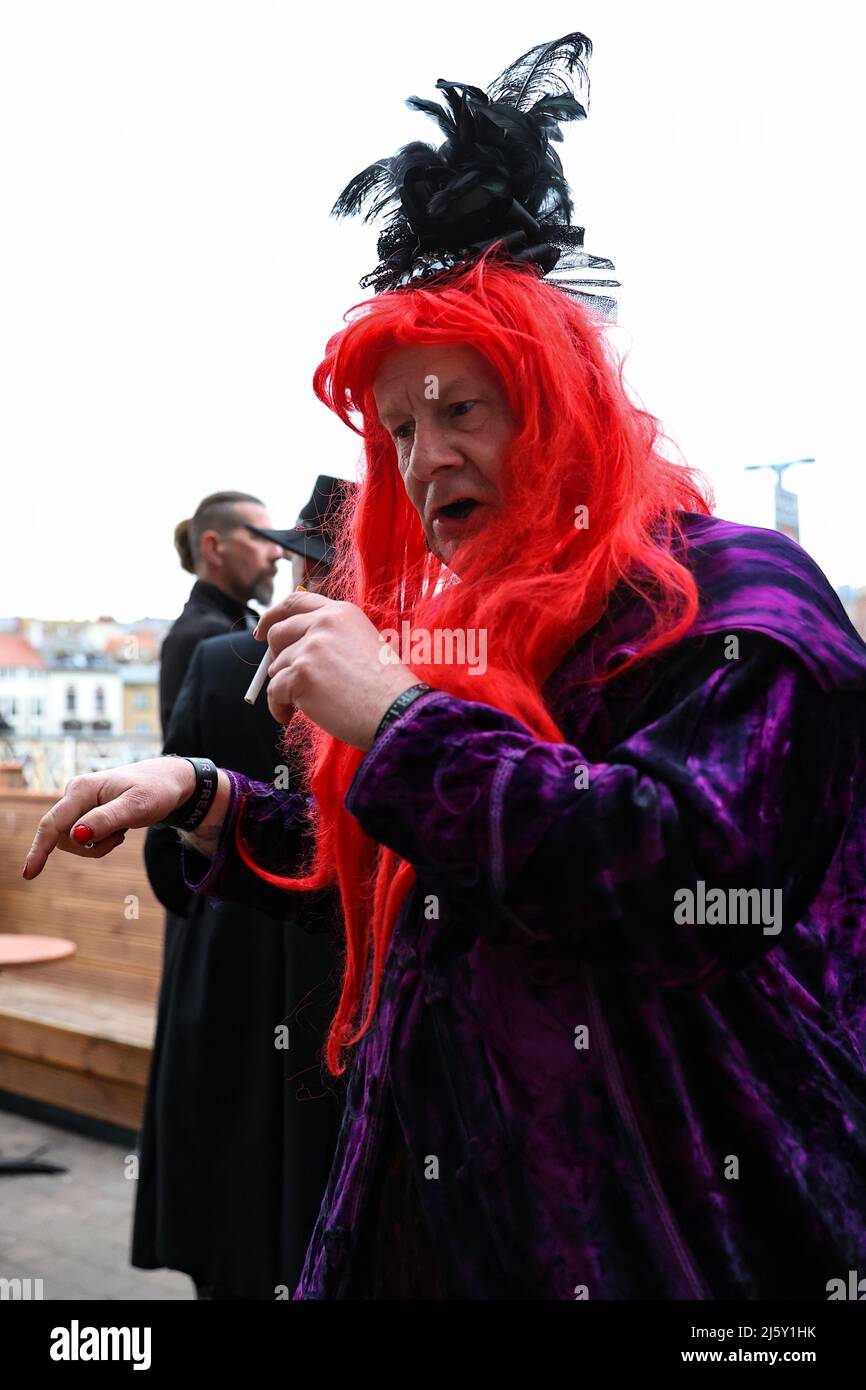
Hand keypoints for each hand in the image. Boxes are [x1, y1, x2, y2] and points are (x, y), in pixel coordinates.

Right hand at [22, 756, 197, 880]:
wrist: (167, 783)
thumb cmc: (155, 791)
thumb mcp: (136, 806)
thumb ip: (106, 820)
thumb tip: (76, 836)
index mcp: (81, 789)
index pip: (53, 823)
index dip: (40, 849)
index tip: (29, 874)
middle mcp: (74, 794)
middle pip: (64, 838)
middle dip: (91, 847)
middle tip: (122, 836)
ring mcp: (77, 804)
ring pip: (73, 842)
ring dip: (98, 845)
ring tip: (122, 830)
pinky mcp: (83, 813)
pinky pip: (83, 840)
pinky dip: (102, 842)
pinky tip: (119, 830)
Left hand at [254, 591, 419, 748]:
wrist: (397, 711)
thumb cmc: (385, 689)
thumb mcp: (362, 645)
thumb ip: (329, 638)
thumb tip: (289, 651)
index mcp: (340, 613)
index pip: (295, 602)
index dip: (272, 615)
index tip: (261, 631)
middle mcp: (323, 623)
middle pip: (277, 634)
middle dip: (275, 659)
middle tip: (286, 680)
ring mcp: (310, 648)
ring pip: (276, 668)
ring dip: (285, 689)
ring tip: (308, 705)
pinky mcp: (300, 674)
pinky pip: (274, 693)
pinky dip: (278, 708)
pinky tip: (292, 716)